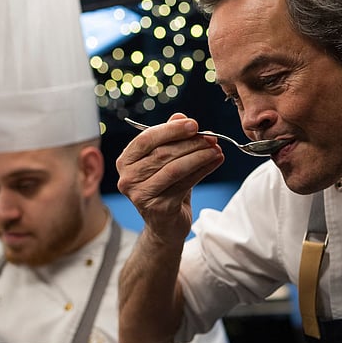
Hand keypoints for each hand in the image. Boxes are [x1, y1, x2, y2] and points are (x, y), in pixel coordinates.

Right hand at [115, 113, 223, 240]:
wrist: (165, 226)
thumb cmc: (165, 189)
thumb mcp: (165, 161)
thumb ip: (170, 138)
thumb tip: (180, 116)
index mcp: (125, 161)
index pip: (146, 139)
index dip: (171, 129)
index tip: (194, 124)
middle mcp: (127, 178)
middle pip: (162, 153)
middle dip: (191, 143)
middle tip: (211, 138)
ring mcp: (140, 195)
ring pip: (175, 168)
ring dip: (199, 156)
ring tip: (216, 149)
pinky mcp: (158, 208)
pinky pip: (184, 184)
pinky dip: (203, 171)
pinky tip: (215, 162)